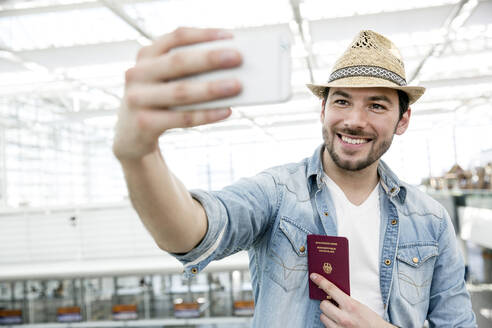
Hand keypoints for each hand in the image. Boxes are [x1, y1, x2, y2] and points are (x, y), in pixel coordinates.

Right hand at [113, 27, 242, 160]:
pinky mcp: (143, 123)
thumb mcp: (165, 80)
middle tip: (237, 58)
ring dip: (211, 88)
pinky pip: (181, 118)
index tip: (230, 37)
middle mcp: (137, 73)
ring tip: (237, 86)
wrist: (131, 136)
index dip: (203, 35)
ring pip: (180, 91)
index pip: (176, 37)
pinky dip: (206, 115)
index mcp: (146, 56)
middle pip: (177, 62)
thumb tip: (229, 69)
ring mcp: (137, 98)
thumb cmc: (159, 102)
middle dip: (210, 59)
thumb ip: (188, 71)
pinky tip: (226, 111)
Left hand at [310, 273, 394, 327]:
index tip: (313, 276)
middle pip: (323, 304)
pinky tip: (338, 323)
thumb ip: (346, 299)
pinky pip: (327, 326)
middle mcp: (344, 317)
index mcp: (351, 306)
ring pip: (323, 317)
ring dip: (327, 315)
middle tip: (333, 304)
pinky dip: (330, 324)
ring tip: (336, 315)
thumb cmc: (371, 320)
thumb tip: (332, 291)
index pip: (331, 289)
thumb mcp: (360, 305)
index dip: (320, 281)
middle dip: (326, 303)